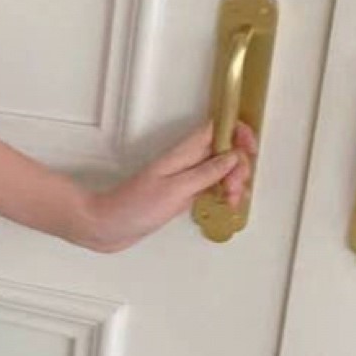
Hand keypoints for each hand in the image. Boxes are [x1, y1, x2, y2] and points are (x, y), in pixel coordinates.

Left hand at [80, 117, 257, 251]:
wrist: (106, 226)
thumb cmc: (133, 208)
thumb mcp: (176, 189)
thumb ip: (207, 173)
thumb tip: (233, 156)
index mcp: (182, 153)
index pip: (216, 128)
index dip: (238, 133)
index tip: (250, 151)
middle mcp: (185, 162)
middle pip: (225, 151)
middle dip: (239, 167)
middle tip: (235, 188)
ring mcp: (184, 178)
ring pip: (221, 171)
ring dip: (233, 183)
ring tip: (231, 201)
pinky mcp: (182, 194)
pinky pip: (211, 187)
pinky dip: (223, 194)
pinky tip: (227, 204)